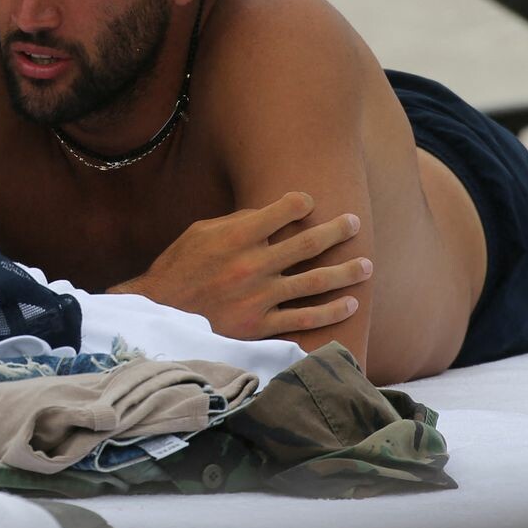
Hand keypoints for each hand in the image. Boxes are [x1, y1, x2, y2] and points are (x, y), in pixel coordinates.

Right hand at [114, 192, 371, 339]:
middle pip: (307, 243)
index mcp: (236, 236)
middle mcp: (252, 264)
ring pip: (314, 282)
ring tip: (367, 265)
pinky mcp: (260, 325)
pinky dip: (330, 312)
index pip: (282, 210)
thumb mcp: (199, 233)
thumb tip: (269, 215)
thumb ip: (236, 223)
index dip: (301, 202)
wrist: (160, 316)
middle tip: (354, 223)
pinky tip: (349, 303)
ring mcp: (259, 297)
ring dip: (345, 272)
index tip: (310, 201)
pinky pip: (304, 318)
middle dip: (336, 231)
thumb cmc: (178, 269)